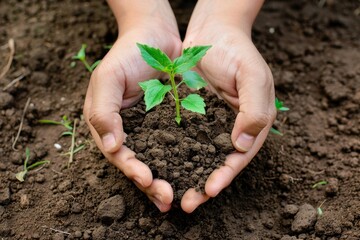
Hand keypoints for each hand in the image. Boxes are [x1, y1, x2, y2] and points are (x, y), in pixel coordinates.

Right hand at [83, 1, 181, 211]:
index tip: (146, 179)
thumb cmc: (126, 54)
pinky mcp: (171, 124)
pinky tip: (195, 172)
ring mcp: (151, 129)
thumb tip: (112, 147)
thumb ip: (104, 112)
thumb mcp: (108, 78)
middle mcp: (129, 132)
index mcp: (109, 125)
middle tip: (167, 199)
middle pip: (139, 163)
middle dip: (151, 183)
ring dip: (168, 178)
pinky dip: (184, 160)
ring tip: (179, 198)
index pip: (119, 154)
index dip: (132, 169)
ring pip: (159, 160)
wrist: (155, 36)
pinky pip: (178, 145)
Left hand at [180, 2, 275, 212]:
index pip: (239, 157)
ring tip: (169, 192)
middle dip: (202, 184)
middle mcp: (228, 129)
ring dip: (184, 175)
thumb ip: (254, 111)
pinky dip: (171, 154)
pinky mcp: (187, 115)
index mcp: (250, 124)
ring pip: (195, 156)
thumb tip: (241, 146)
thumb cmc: (237, 51)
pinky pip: (178, 138)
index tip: (210, 190)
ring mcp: (206, 124)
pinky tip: (158, 166)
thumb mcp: (253, 77)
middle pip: (216, 163)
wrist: (212, 31)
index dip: (225, 175)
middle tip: (187, 204)